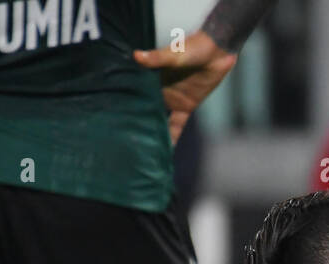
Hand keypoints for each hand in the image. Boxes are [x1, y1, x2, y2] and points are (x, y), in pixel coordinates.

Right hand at [133, 31, 236, 145]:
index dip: (125, 103)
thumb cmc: (192, 48)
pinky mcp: (185, 107)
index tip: (112, 116)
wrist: (216, 52)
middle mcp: (158, 91)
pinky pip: (176, 125)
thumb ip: (156, 58)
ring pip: (158, 119)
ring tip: (140, 148)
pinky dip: (172, 137)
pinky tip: (165, 150)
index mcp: (151, 77)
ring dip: (152, 132)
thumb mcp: (174, 54)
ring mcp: (171, 100)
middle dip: (136, 122)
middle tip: (122, 139)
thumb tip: (136, 56)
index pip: (135, 92)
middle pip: (144, 108)